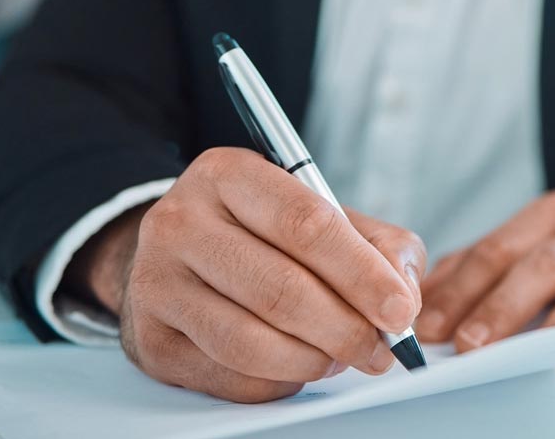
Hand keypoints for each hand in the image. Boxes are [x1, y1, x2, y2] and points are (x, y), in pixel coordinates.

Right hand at [65, 148, 425, 402]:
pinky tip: (295, 365)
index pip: (306, 224)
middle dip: (345, 329)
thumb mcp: (323, 214)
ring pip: (249, 342)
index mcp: (228, 174)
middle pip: (279, 289)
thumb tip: (403, 297)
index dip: (361, 274)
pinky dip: (277, 381)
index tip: (399, 311)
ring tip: (340, 358)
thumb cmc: (266, 235)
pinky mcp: (151, 338)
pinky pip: (228, 376)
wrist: (180, 256)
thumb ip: (379, 246)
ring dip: (312, 361)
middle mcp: (179, 221)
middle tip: (380, 350)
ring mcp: (156, 282)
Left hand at [414, 189, 554, 357]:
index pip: (499, 249)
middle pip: (544, 265)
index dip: (463, 288)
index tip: (431, 326)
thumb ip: (491, 259)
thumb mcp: (548, 234)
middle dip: (504, 305)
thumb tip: (429, 293)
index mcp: (553, 215)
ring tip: (542, 351)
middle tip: (471, 344)